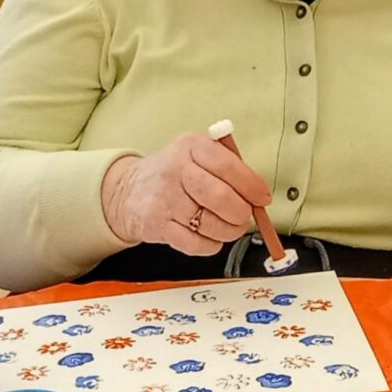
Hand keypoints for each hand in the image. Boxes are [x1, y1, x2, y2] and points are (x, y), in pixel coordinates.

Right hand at [101, 133, 272, 255]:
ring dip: (229, 231)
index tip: (262, 198)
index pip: (227, 165)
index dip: (251, 185)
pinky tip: (210, 236)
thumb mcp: (197, 154)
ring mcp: (164, 199)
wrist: (129, 190)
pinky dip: (210, 244)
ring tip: (230, 227)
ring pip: (209, 223)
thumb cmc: (175, 173)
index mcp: (190, 146)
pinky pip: (195, 243)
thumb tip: (258, 194)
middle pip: (220, 197)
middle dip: (241, 212)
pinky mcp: (157, 226)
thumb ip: (228, 167)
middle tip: (245, 216)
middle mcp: (175, 170)